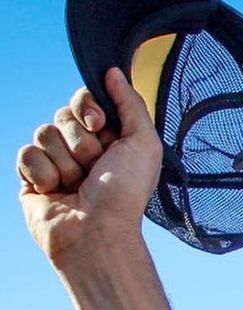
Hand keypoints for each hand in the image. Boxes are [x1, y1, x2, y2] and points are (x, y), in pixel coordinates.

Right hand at [16, 68, 161, 264]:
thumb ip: (132, 104)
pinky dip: (43, 173)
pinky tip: (57, 193)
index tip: (100, 127)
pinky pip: (26, 154)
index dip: (88, 108)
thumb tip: (113, 71)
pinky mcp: (33, 179)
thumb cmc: (125, 196)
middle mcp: (83, 151)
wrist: (97, 234)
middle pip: (63, 116)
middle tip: (95, 169)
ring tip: (79, 187)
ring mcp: (56, 164)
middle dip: (80, 142)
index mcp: (110, 142)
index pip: (85, 101)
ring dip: (65, 162)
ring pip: (44, 134)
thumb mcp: (144, 145)